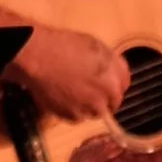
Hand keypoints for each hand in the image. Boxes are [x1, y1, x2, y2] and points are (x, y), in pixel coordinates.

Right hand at [7, 24, 129, 122]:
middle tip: (89, 88)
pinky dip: (72, 109)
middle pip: (112, 103)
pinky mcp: (70, 116)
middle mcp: (105, 97)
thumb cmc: (64, 45)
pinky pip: (76, 117)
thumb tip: (114, 72)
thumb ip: (111, 63)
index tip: (107, 81)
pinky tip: (62, 96)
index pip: (124, 85)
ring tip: (73, 92)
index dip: (115, 82)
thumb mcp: (96, 46)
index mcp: (114, 78)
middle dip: (104, 97)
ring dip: (89, 105)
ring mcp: (87, 109)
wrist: (38, 56)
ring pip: (94, 112)